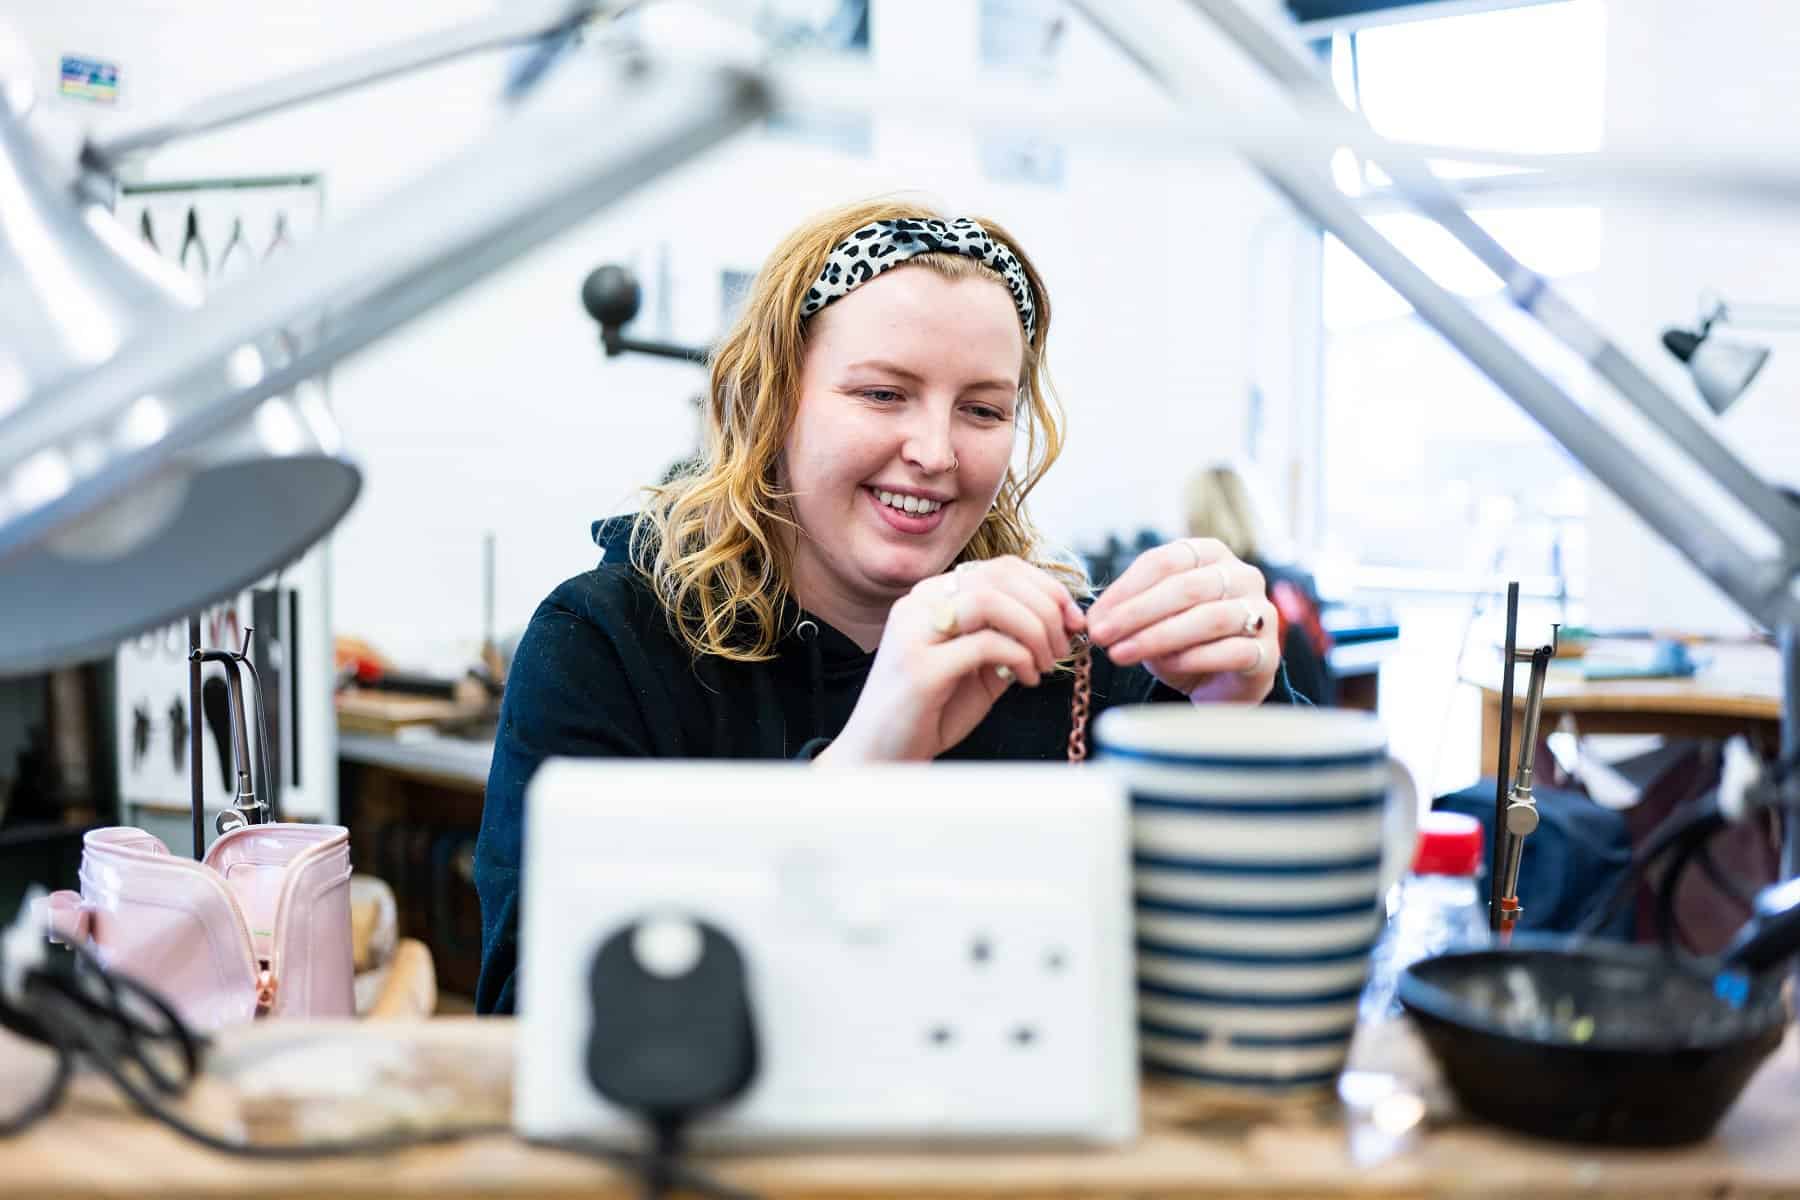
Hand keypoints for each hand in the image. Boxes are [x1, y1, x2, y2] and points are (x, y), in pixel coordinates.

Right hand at [820, 557, 1085, 762]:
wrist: (884, 755)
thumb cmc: (931, 712)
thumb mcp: (979, 668)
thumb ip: (1009, 640)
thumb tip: (1060, 624)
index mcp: (932, 598)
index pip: (999, 568)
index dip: (1046, 587)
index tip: (1073, 618)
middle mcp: (919, 605)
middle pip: (998, 578)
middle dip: (1046, 608)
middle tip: (1064, 644)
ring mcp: (915, 633)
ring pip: (989, 601)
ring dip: (1033, 629)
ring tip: (1044, 662)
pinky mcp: (919, 667)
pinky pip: (984, 643)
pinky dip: (1019, 656)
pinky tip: (1026, 679)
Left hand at [1085, 538, 1278, 703]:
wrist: (1219, 683)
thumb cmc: (1182, 641)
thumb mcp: (1152, 618)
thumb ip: (1129, 610)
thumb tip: (1092, 619)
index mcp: (1211, 555)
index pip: (1165, 561)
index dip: (1125, 589)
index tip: (1095, 616)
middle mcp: (1242, 576)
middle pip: (1185, 587)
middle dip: (1135, 613)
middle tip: (1102, 636)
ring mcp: (1260, 612)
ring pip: (1208, 618)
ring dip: (1157, 637)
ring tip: (1121, 654)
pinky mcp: (1267, 652)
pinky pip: (1230, 651)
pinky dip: (1193, 658)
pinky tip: (1165, 666)